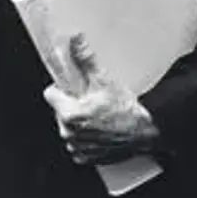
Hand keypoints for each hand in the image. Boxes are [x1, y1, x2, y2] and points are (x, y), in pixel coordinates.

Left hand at [43, 36, 159, 165]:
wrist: (145, 132)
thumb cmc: (125, 110)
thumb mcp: (104, 80)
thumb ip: (85, 59)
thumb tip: (75, 39)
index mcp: (68, 113)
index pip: (51, 95)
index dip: (63, 88)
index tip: (76, 88)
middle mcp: (68, 133)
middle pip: (60, 111)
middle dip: (72, 105)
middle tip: (93, 101)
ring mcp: (77, 147)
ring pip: (69, 128)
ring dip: (80, 122)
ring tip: (99, 116)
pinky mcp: (85, 158)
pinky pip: (78, 145)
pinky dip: (87, 138)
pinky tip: (101, 131)